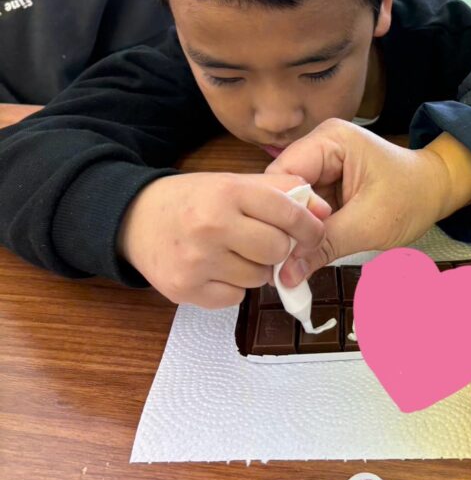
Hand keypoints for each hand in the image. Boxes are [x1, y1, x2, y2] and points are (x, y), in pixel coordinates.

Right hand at [118, 172, 329, 307]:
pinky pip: (235, 297)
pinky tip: (217, 268)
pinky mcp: (186, 290)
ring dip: (256, 268)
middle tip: (264, 241)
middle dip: (278, 248)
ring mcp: (197, 261)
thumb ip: (282, 192)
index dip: (310, 226)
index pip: (289, 214)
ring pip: (259, 278)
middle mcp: (212, 226)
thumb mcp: (234, 182)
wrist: (134, 219)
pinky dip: (233, 286)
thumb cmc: (193, 199)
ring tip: (235, 252)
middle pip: (278, 250)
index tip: (314, 233)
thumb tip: (326, 209)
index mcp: (228, 192)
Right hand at [265, 120, 467, 283]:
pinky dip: (304, 233)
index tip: (281, 247)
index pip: (281, 174)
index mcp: (329, 139)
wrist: (436, 191)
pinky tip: (303, 254)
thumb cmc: (412, 197)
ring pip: (288, 203)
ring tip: (292, 263)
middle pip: (280, 188)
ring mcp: (319, 165)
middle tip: (283, 263)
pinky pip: (302, 211)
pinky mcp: (323, 184)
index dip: (278, 211)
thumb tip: (285, 276)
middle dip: (284, 225)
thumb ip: (324, 246)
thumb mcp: (369, 224)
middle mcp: (317, 146)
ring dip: (293, 233)